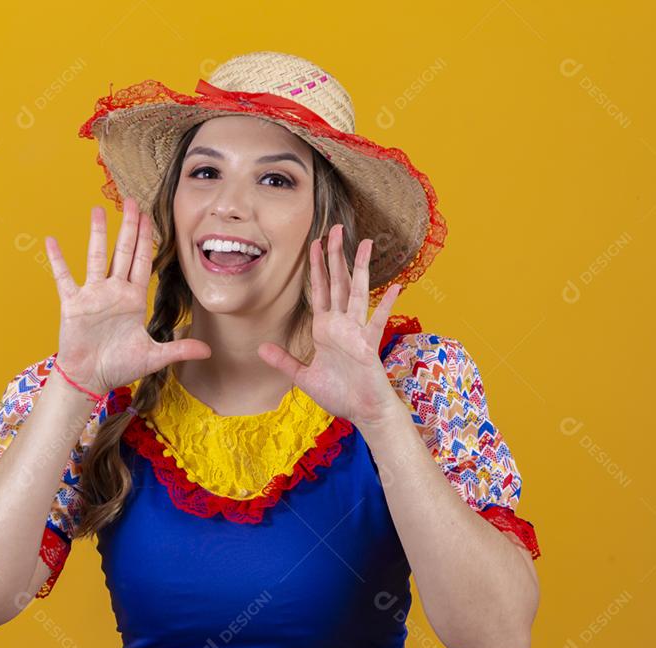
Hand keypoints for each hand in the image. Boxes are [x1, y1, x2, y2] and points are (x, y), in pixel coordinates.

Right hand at [46, 196, 211, 395]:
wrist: (90, 379)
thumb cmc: (119, 367)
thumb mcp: (153, 357)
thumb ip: (179, 350)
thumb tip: (208, 351)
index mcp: (133, 300)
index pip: (141, 262)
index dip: (146, 240)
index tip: (149, 217)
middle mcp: (113, 292)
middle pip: (122, 252)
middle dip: (128, 227)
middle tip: (131, 201)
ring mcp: (92, 295)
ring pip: (96, 257)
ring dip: (97, 234)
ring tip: (97, 210)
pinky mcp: (73, 303)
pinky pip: (64, 277)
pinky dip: (57, 260)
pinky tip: (51, 241)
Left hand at [257, 223, 404, 428]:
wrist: (362, 412)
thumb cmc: (339, 394)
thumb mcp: (303, 377)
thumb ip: (284, 361)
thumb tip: (261, 347)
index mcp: (326, 329)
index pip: (319, 290)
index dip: (317, 267)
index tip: (315, 244)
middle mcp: (341, 325)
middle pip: (338, 282)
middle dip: (335, 256)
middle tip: (334, 228)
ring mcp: (356, 332)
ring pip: (357, 292)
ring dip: (361, 268)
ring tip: (365, 243)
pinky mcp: (368, 345)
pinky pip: (378, 321)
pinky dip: (386, 305)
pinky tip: (395, 287)